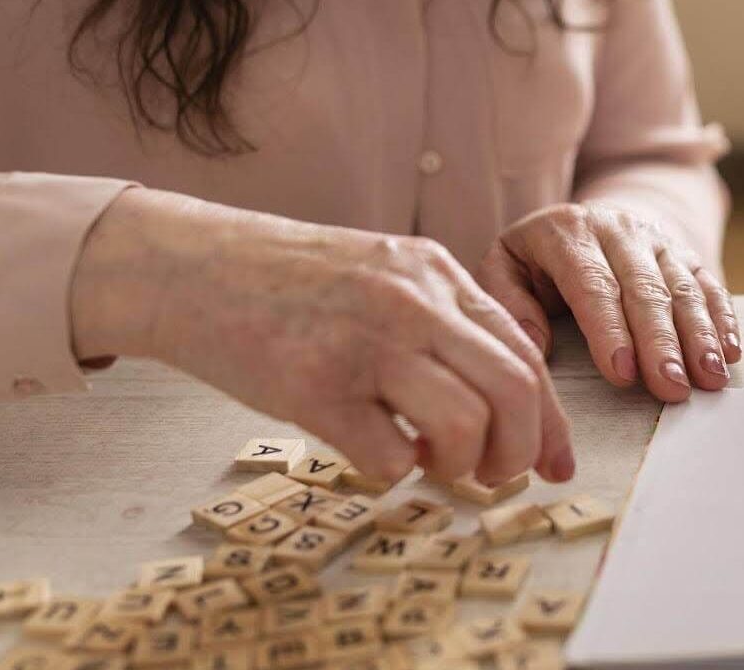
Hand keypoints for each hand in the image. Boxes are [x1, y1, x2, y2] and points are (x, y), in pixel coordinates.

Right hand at [70, 189, 573, 486]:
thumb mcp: (382, 273)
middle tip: (493, 475)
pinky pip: (390, 456)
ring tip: (431, 464)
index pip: (526, 353)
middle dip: (520, 451)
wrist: (187, 267)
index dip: (550, 419)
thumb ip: (441, 320)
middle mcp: (410, 302)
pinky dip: (395, 473)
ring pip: (465, 426)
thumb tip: (503, 400)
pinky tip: (374, 455)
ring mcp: (363, 344)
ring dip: (460, 466)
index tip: (556, 464)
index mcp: (435, 273)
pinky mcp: (312, 387)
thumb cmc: (286, 281)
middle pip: (514, 390)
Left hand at [476, 203, 740, 403]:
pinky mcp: (685, 254)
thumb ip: (508, 302)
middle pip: (644, 289)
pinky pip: (708, 286)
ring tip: (708, 379)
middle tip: (671, 388)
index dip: (609, 330)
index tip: (623, 374)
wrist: (585, 220)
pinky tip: (729, 354)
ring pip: (682, 288)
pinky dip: (722, 320)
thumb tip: (535, 345)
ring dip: (699, 336)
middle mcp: (618, 229)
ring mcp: (657, 240)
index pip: (592, 284)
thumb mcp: (504, 267)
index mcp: (567, 232)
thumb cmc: (537, 260)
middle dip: (661, 342)